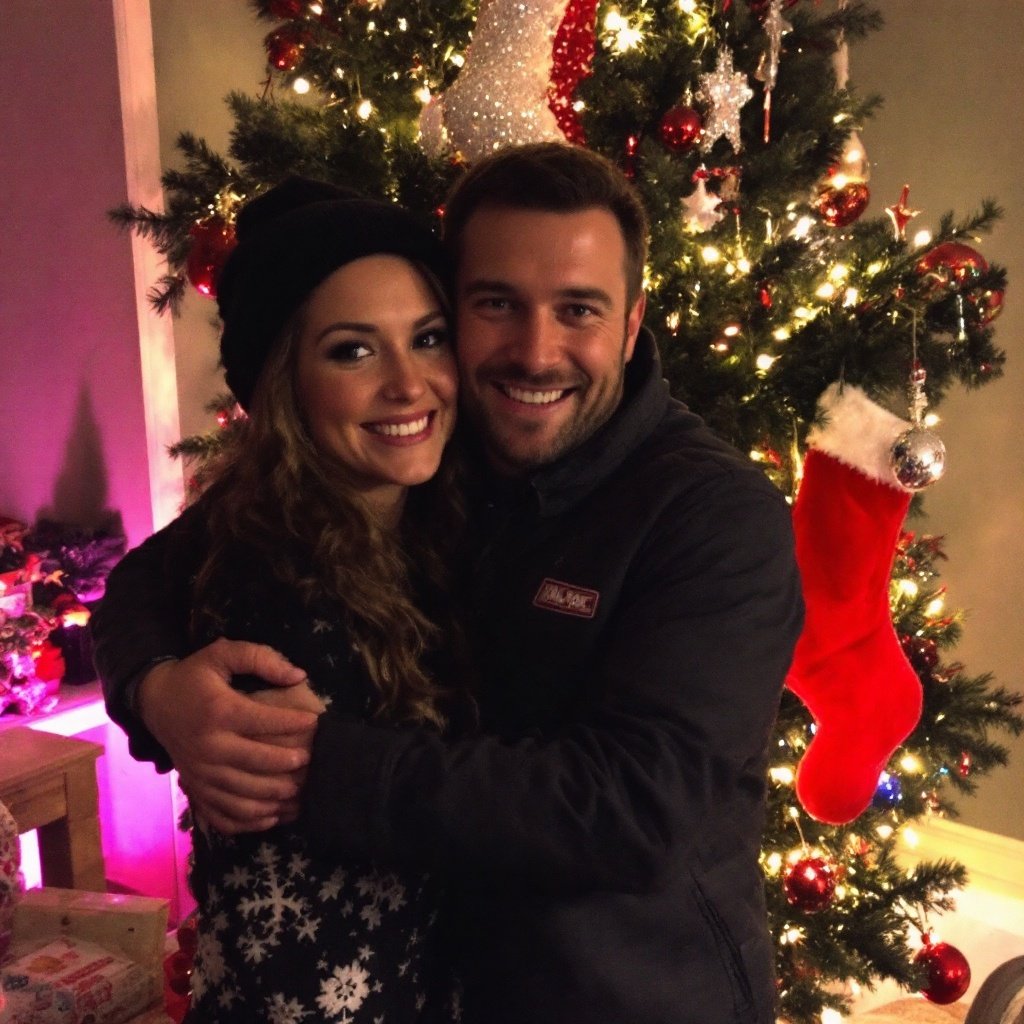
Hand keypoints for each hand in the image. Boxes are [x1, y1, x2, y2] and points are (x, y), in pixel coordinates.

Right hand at [138, 638, 320, 833]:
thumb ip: (260, 658)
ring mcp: (200, 773)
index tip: (316, 722)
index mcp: (219, 712)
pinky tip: (273, 815)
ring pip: (243, 795)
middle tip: (311, 761)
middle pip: (256, 763)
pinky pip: (223, 815)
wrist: (155, 701)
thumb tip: (298, 676)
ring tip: (301, 792)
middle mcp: (208, 747)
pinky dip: (250, 821)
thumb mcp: (223, 653)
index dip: (293, 722)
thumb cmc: (195, 676)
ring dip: (276, 797)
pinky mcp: (195, 789)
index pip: (263, 721)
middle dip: (288, 764)